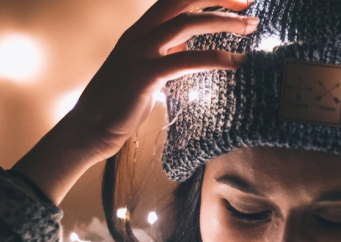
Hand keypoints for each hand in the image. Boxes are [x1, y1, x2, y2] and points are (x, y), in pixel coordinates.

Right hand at [72, 0, 257, 160]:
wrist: (90, 128)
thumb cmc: (120, 104)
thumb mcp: (147, 72)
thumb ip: (166, 57)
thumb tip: (188, 53)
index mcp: (141, 31)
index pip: (176, 0)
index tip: (236, 1)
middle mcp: (140, 35)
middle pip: (182, 0)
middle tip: (250, 3)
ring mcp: (140, 53)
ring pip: (187, 24)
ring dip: (223, 22)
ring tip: (250, 28)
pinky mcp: (145, 76)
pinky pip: (185, 60)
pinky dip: (215, 58)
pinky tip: (236, 62)